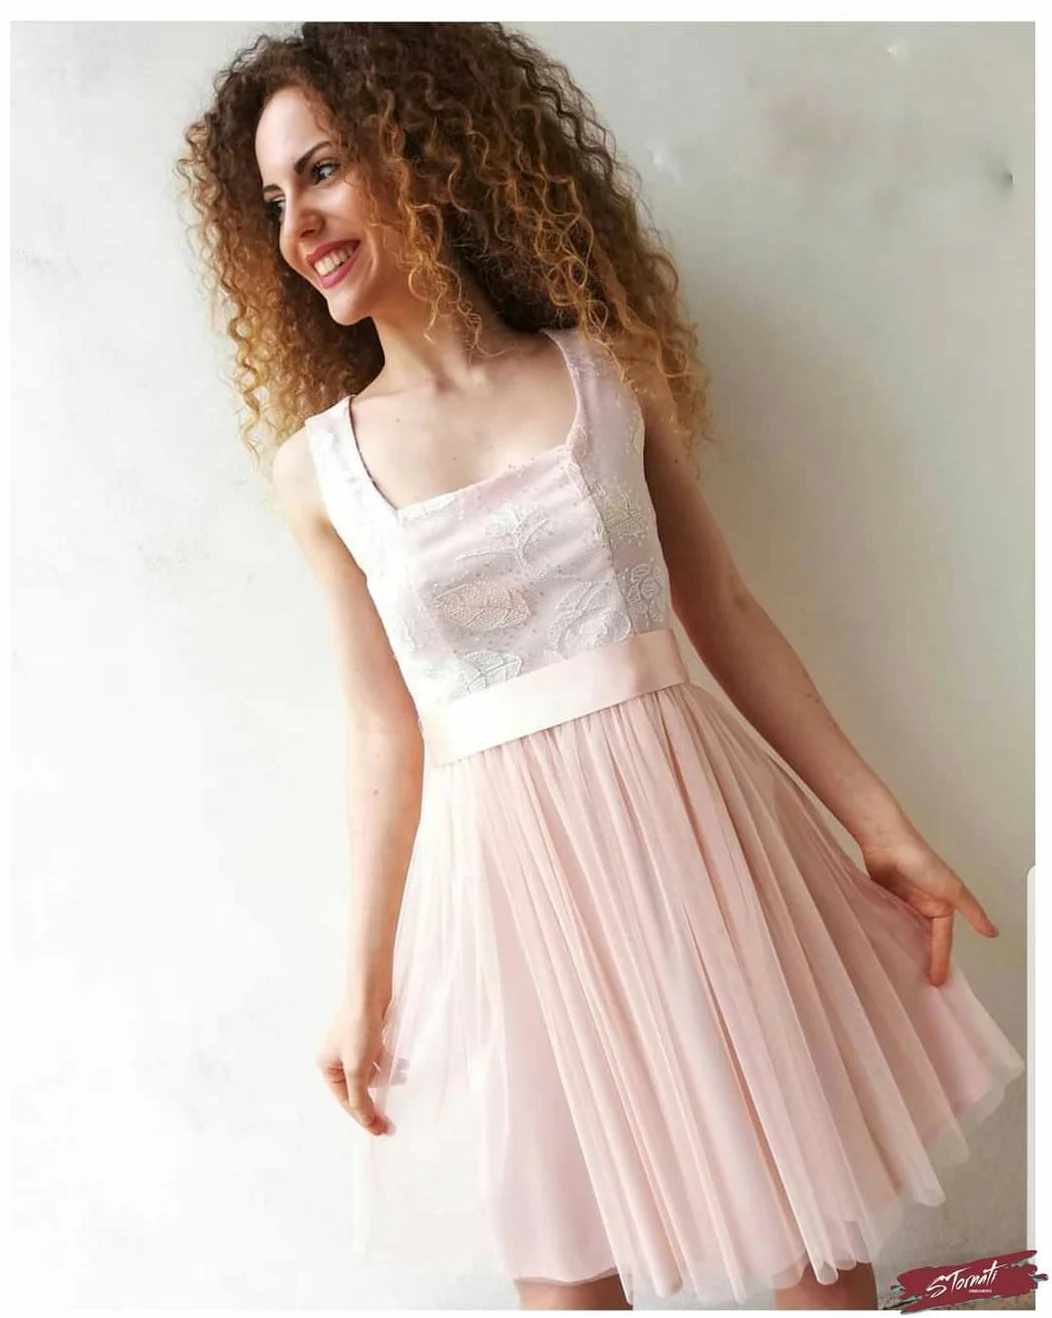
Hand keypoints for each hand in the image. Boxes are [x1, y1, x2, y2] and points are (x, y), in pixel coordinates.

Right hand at [315, 996, 404, 1135]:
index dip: (363, 1117)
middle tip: (390, 1121)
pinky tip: (401, 1066)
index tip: (381, 1130)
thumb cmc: (359, 1029)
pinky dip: (387, 1065)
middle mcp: (336, 1057)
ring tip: (401, 1080)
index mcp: (327, 1066)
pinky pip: (376, 1059)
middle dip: (374, 1101)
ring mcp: (351, 1047)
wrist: (370, 993)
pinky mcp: (366, 1037)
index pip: (346, 1100)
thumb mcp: (357, 1068)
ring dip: (384, 1081)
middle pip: (357, 1089)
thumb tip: (365, 1121)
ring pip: (368, 1074)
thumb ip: (360, 1097)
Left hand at [858, 830, 999, 986]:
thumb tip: (993, 932)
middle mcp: (924, 905)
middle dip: (924, 958)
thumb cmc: (921, 861)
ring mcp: (904, 903)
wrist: (887, 843)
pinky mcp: (885, 899)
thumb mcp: (952, 889)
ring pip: (906, 932)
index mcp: (941, 906)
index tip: (938, 980)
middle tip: (919, 982)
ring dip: (905, 948)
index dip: (941, 960)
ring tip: (901, 971)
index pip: (942, 940)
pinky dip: (889, 934)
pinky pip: (889, 922)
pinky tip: (885, 947)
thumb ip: (972, 912)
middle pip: (924, 938)